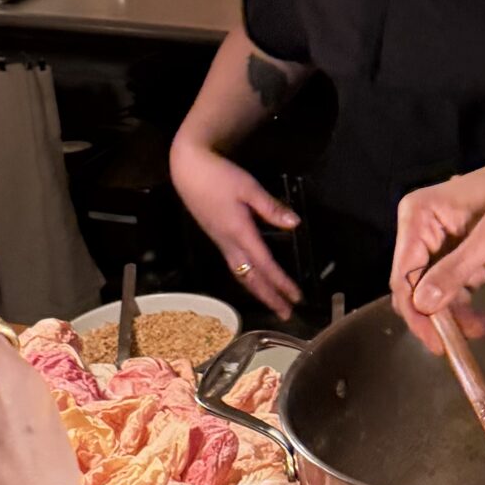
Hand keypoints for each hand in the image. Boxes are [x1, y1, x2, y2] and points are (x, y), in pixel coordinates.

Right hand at [170, 139, 300, 316]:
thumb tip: (294, 224)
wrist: (187, 170)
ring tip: (274, 303)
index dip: (281, 283)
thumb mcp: (248, 187)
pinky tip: (254, 280)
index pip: (264, 264)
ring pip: (241, 274)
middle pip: (250, 278)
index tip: (296, 297)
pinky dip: (247, 279)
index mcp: (239, 232)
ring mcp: (220, 242)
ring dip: (259, 290)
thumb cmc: (218, 175)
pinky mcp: (217, 238)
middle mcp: (228, 243)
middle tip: (286, 314)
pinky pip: (234, 266)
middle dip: (269, 297)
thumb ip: (270, 207)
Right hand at [390, 131, 484, 352]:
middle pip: (417, 289)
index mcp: (421, 216)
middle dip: (437, 318)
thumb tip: (422, 305)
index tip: (437, 341)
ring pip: (437, 296)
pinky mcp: (469, 258)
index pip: (404, 274)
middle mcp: (426, 231)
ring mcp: (447, 247)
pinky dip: (470, 310)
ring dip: (457, 318)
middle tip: (460, 345)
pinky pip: (458, 292)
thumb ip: (457, 269)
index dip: (416, 311)